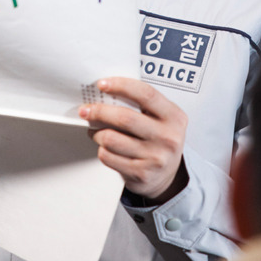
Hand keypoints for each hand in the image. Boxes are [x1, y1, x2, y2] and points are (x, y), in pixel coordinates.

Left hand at [79, 77, 187, 202]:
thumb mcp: (161, 118)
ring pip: (111, 139)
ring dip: (97, 133)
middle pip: (125, 118)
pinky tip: (103, 147)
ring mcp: (155, 157)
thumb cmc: (159, 140)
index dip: (121, 85)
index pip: (146, 94)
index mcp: (174, 117)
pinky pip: (108, 157)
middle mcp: (167, 137)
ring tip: (95, 131)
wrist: (166, 176)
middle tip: (86, 110)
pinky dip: (101, 149)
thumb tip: (107, 91)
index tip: (102, 84)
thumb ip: (142, 103)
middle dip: (99, 111)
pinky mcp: (141, 174)